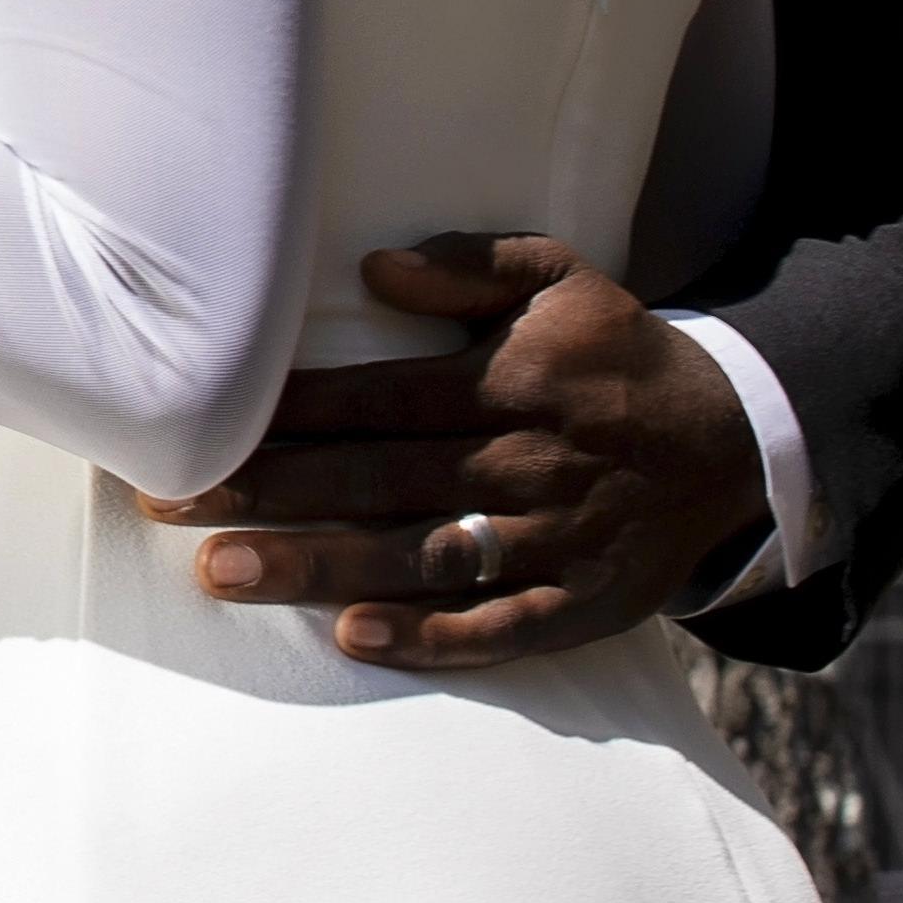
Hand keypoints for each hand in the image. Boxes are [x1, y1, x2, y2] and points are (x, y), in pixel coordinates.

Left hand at [139, 235, 769, 665]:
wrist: (735, 441)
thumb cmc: (615, 353)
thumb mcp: (562, 278)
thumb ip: (472, 264)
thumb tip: (377, 271)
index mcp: (506, 384)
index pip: (373, 401)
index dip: (282, 415)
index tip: (193, 422)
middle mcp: (523, 465)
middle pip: (377, 480)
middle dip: (268, 494)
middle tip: (166, 503)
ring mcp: (553, 542)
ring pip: (422, 558)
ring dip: (322, 568)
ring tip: (223, 574)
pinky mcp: (583, 603)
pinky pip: (500, 629)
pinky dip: (431, 638)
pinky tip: (355, 637)